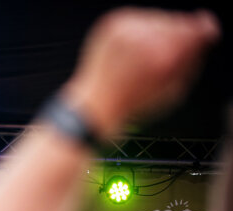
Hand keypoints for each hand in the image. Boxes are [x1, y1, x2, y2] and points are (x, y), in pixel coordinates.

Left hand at [64, 8, 219, 136]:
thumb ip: (191, 61)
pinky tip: (131, 52)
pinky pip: (138, 19)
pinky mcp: (112, 24)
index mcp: (163, 56)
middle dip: (175, 37)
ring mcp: (126, 29)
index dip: (200, 32)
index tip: (203, 32)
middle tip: (162, 58)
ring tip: (143, 59)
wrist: (94, 106)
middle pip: (176, 22)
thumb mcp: (172, 92)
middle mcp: (144, 38)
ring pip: (157, 18)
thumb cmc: (131, 104)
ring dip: (156, 33)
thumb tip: (202, 36)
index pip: (194, 29)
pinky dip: (138, 31)